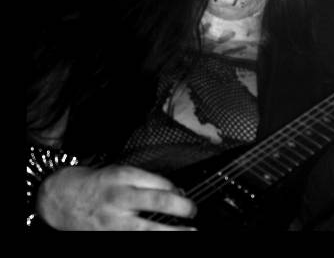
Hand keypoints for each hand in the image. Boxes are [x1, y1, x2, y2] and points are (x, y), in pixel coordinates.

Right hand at [36, 165, 196, 230]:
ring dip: (174, 232)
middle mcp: (120, 197)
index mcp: (123, 176)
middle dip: (181, 207)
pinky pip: (135, 241)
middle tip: (193, 210)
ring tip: (191, 233)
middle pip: (158, 201)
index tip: (185, 194)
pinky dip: (151, 241)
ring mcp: (114, 220)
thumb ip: (144, 180)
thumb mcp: (119, 172)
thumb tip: (173, 191)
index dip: (176, 190)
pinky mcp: (109, 237)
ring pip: (150, 228)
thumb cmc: (95, 183)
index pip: (159, 182)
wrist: (61, 199)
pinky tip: (163, 240)